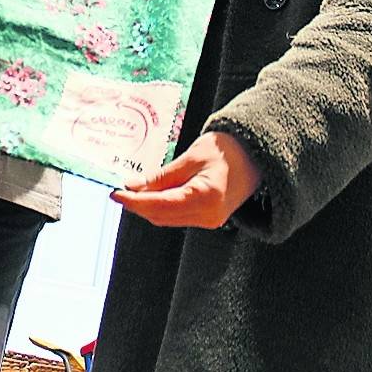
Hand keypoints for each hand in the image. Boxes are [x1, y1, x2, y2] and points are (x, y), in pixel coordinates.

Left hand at [111, 131, 261, 227]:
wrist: (257, 156)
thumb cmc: (228, 150)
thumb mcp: (192, 157)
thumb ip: (162, 176)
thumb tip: (133, 186)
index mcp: (205, 198)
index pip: (160, 205)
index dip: (134, 202)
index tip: (115, 194)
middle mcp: (208, 216)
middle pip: (161, 216)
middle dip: (137, 206)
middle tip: (118, 191)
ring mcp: (210, 221)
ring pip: (167, 219)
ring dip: (147, 208)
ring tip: (131, 192)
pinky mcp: (209, 219)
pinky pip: (178, 217)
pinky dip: (161, 208)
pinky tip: (151, 195)